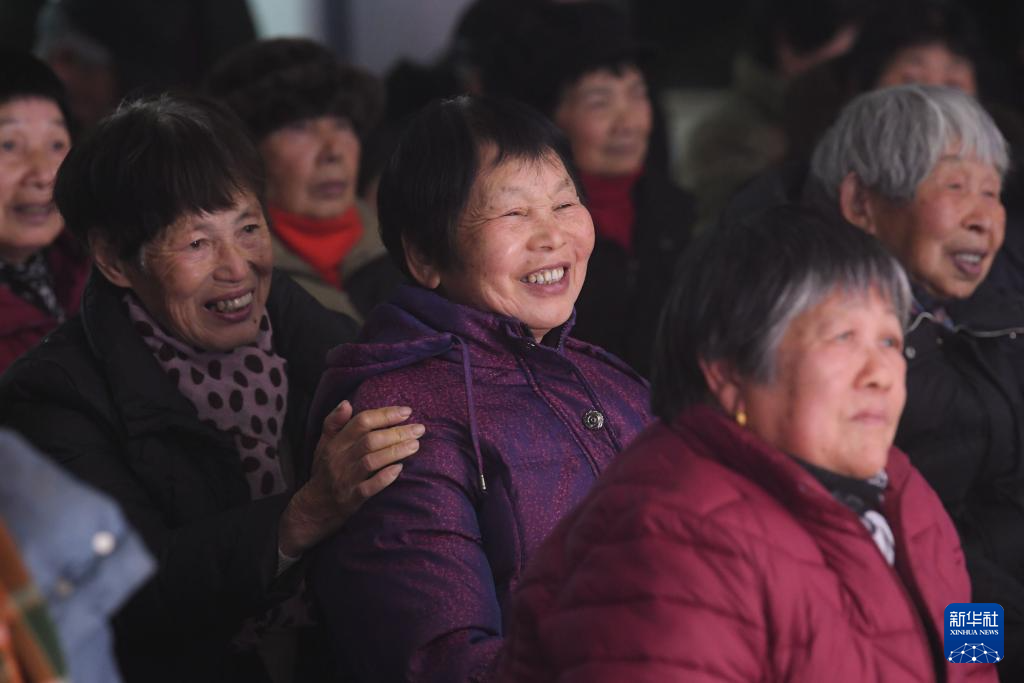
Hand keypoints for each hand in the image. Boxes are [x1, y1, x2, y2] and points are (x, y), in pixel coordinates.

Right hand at [278, 401, 422, 556]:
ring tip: (416, 445)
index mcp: (335, 443)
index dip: (385, 415)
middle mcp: (340, 459)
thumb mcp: (323, 445)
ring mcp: (345, 479)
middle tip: (419, 428)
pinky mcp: (351, 499)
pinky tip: (400, 469)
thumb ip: (334, 423)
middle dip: (397, 432)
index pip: (361, 422)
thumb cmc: (323, 472)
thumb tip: (346, 402)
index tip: (406, 412)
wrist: (312, 509)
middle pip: (370, 440)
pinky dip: (384, 477)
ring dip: (395, 451)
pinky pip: (368, 487)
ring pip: (371, 461)